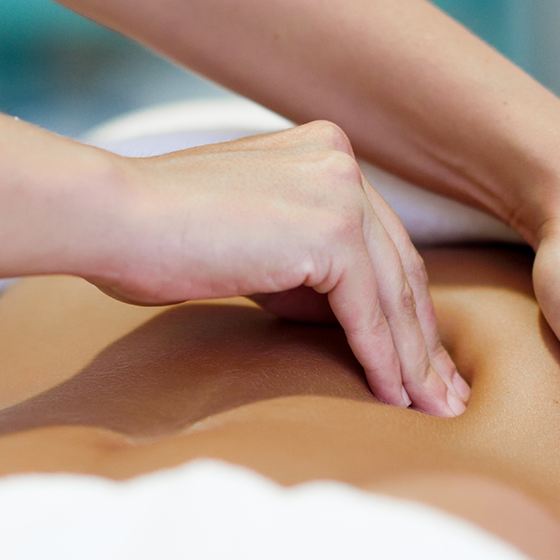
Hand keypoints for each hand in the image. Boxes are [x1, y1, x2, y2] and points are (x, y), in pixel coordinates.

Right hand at [94, 121, 468, 417]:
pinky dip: (383, 360)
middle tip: (445, 395)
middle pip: (399, 267)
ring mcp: (339, 190)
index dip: (404, 308)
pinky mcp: (330, 230)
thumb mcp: (251, 244)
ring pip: (393, 294)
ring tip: (433, 410)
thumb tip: (348, 319)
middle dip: (424, 339)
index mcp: (323, 150)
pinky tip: (394, 399)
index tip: (422, 360)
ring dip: (415, 361)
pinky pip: (368, 311)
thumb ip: (302, 265)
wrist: (114, 218)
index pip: (381, 242)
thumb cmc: (156, 238)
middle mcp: (341, 159)